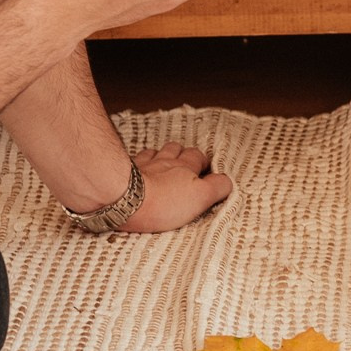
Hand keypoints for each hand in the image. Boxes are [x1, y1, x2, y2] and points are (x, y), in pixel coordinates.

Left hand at [117, 142, 232, 232]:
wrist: (124, 199)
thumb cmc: (161, 202)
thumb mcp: (201, 197)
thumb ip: (217, 187)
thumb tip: (227, 182)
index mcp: (185, 166)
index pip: (199, 156)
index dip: (203, 162)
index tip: (206, 170)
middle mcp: (165, 161)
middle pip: (176, 149)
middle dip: (182, 154)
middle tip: (185, 163)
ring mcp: (144, 164)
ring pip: (155, 152)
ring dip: (161, 155)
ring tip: (163, 163)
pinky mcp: (124, 171)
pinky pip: (134, 160)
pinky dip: (139, 162)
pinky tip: (138, 168)